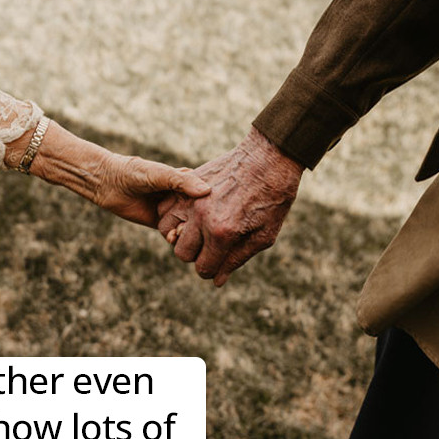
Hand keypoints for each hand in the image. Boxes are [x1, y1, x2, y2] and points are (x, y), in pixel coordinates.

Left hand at [6, 120, 210, 226]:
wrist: (106, 183)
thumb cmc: (131, 172)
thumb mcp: (158, 174)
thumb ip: (180, 181)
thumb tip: (206, 192)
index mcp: (186, 181)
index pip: (208, 194)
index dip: (215, 204)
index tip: (219, 210)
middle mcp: (182, 197)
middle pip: (201, 214)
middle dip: (204, 223)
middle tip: (203, 227)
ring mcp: (172, 211)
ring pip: (189, 227)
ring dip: (189, 233)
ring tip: (182, 231)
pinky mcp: (160, 224)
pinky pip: (173, 235)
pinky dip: (175, 239)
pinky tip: (172, 237)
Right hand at [156, 127, 303, 285]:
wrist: (270, 157)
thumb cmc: (273, 198)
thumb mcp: (264, 235)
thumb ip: (237, 259)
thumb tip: (216, 281)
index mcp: (222, 233)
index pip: (203, 267)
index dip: (212, 270)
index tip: (220, 262)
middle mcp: (201, 217)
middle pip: (183, 253)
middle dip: (197, 255)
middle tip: (212, 245)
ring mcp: (190, 199)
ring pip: (167, 232)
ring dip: (180, 235)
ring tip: (198, 230)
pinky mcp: (186, 184)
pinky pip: (164, 208)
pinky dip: (172, 215)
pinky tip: (188, 214)